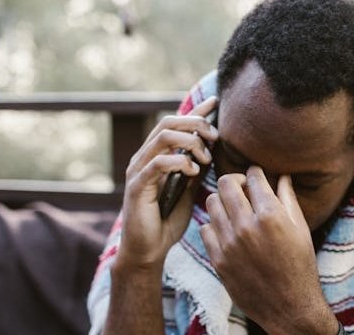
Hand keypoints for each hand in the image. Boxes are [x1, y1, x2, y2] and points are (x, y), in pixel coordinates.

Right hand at [117, 97, 218, 269]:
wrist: (149, 250)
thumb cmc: (168, 222)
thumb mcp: (189, 191)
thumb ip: (196, 169)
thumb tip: (213, 151)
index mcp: (158, 156)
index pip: (176, 124)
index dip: (196, 111)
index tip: (216, 102)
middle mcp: (145, 157)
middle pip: (168, 122)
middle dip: (195, 124)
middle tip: (215, 137)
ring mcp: (139, 170)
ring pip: (163, 137)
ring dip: (189, 142)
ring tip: (205, 158)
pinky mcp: (137, 186)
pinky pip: (157, 163)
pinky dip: (179, 162)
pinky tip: (193, 172)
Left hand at [200, 166, 337, 334]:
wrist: (289, 307)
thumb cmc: (300, 266)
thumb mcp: (301, 229)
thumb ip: (288, 199)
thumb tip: (282, 175)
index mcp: (271, 216)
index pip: (253, 177)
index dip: (255, 172)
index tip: (255, 175)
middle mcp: (247, 227)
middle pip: (226, 183)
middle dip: (235, 180)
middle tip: (242, 187)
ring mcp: (229, 244)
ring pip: (210, 203)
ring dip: (222, 200)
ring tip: (232, 207)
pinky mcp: (218, 260)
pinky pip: (205, 229)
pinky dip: (214, 224)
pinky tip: (226, 229)